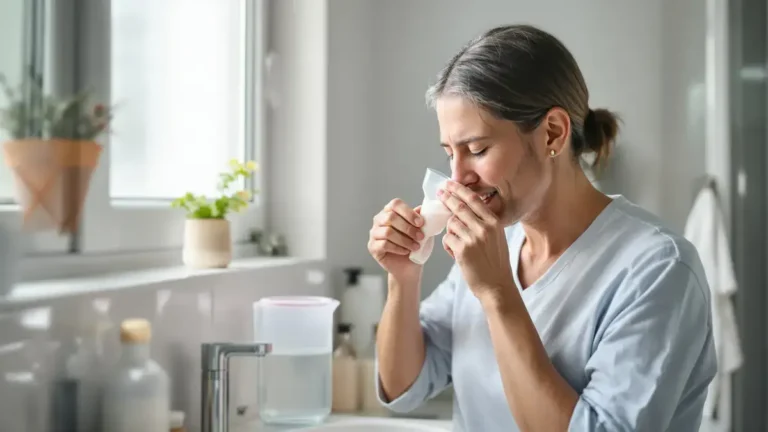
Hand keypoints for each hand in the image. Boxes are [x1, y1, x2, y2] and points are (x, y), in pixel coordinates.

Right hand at [368, 198, 424, 280]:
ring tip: (415, 246)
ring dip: (405, 240)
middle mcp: (379, 220)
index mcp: (390, 211)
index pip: (395, 204)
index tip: (421, 223)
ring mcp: (374, 233)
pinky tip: (406, 251)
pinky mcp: (372, 247)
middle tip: (421, 237)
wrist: (408, 266)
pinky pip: (384, 244)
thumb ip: (420, 219)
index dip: (408, 212)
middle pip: (390, 217)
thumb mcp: (421, 231)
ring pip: (388, 232)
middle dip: (408, 228)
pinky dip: (398, 248)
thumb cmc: (414, 245)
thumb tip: (422, 208)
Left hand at [438, 182, 514, 299]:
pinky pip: (447, 239)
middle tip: (439, 192)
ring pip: (451, 224)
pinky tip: (454, 253)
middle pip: (460, 207)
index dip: (460, 190)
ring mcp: (473, 238)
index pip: (474, 200)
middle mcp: (485, 228)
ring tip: (457, 242)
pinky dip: (448, 245)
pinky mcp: (462, 250)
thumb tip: (465, 207)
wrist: (497, 286)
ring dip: (450, 231)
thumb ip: (485, 222)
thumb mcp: (497, 237)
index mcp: (494, 222)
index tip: (450, 184)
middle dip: (448, 198)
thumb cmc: (495, 263)